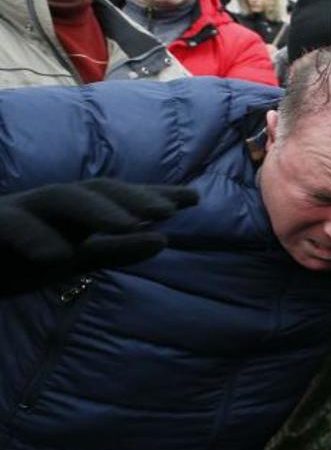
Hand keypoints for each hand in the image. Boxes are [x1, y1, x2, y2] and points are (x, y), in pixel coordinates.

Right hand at [0, 179, 198, 288]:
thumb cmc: (12, 259)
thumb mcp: (70, 258)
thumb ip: (114, 250)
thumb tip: (165, 239)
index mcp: (67, 213)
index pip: (115, 198)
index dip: (151, 195)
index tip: (193, 199)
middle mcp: (44, 205)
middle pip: (92, 190)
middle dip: (130, 196)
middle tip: (169, 209)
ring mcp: (14, 214)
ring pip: (57, 198)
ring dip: (96, 209)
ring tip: (130, 225)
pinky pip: (9, 227)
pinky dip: (34, 237)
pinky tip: (59, 254)